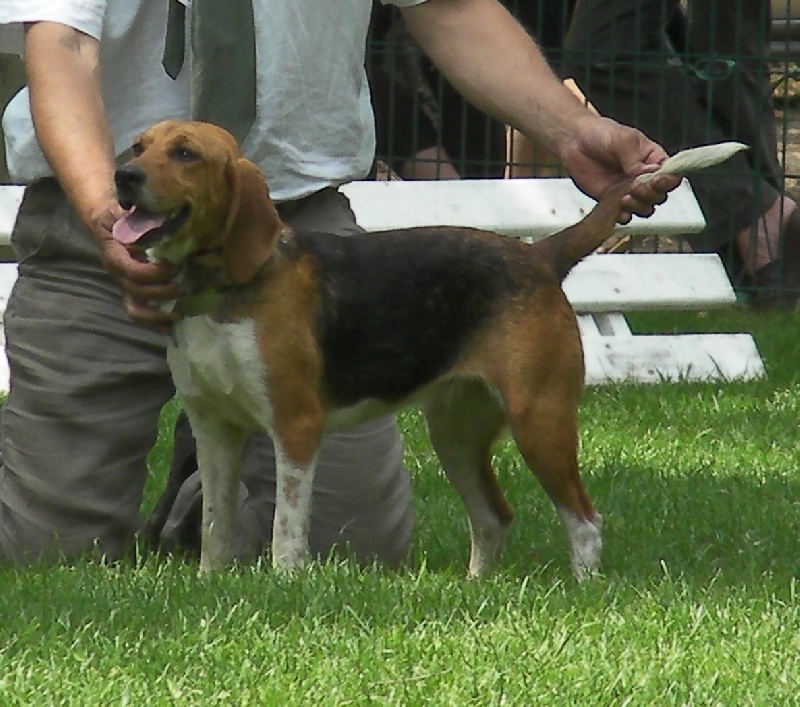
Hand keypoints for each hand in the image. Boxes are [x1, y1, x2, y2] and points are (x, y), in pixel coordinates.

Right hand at [89, 201, 182, 331]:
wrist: (108, 225)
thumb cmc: (122, 216)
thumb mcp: (127, 210)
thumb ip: (141, 214)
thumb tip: (165, 211)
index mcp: (114, 254)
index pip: (129, 269)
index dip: (152, 272)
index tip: (174, 266)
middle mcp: (118, 275)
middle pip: (136, 292)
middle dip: (162, 291)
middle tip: (186, 286)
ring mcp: (125, 287)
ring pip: (136, 310)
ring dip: (159, 314)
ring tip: (182, 311)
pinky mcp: (134, 295)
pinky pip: (142, 316)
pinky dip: (157, 324)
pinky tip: (175, 326)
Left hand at [558, 115, 681, 222]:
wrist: (575, 142)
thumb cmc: (601, 134)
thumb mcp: (622, 140)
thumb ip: (635, 159)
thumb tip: (648, 173)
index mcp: (652, 159)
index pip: (671, 174)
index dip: (668, 181)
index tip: (658, 180)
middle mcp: (643, 177)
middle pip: (659, 195)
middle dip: (650, 195)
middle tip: (636, 188)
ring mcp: (628, 190)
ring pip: (645, 207)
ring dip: (639, 207)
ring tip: (625, 198)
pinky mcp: (612, 200)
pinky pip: (624, 214)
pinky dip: (625, 216)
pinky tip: (620, 212)